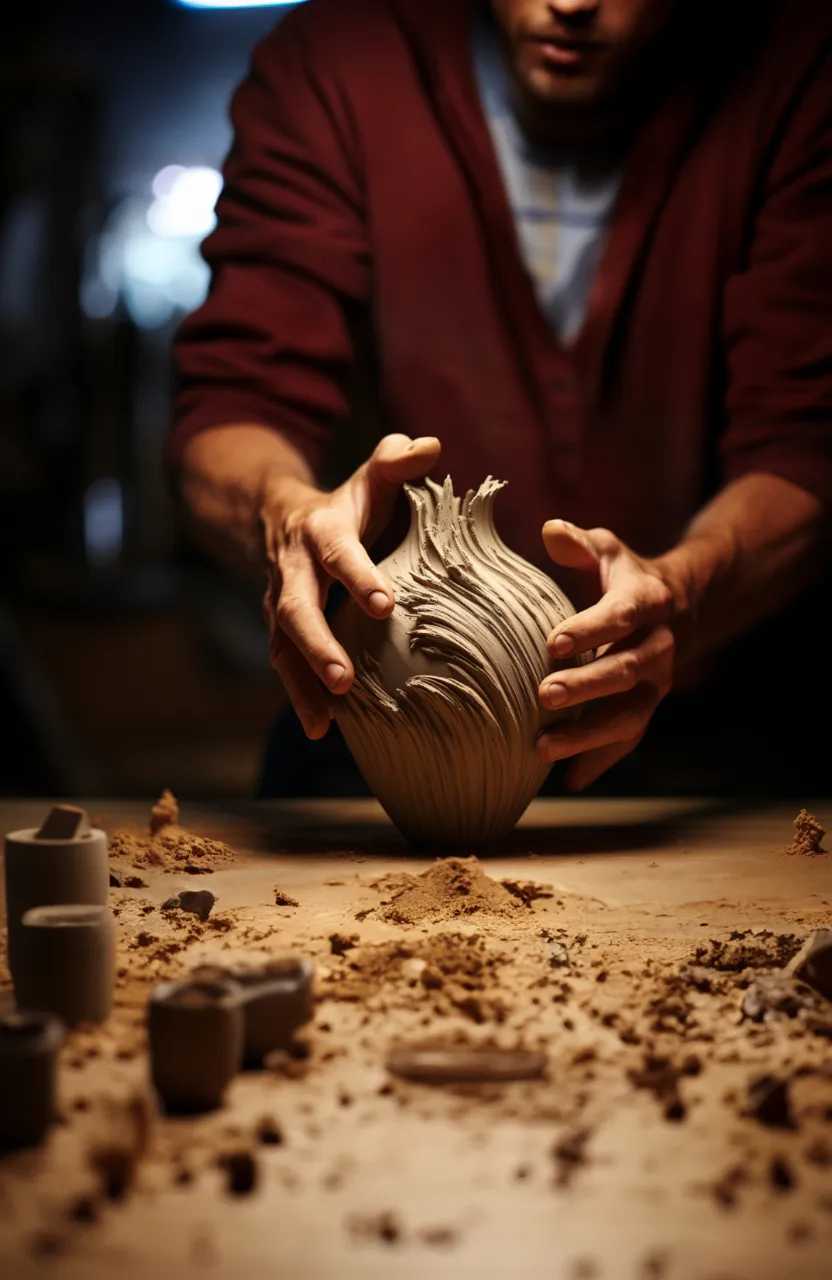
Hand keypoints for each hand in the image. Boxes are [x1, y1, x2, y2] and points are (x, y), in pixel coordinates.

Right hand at [263, 433, 440, 738]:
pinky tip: (321, 728)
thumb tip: (430, 446)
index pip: (339, 553)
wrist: (279, 520)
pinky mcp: (280, 632)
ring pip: (283, 646)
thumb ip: (397, 461)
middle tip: (345, 678)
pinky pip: (285, 667)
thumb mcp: (369, 477)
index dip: (359, 577)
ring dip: (303, 683)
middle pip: (298, 610)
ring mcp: (281, 604)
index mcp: (321, 531)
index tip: (386, 605)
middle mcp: (294, 570)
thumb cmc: (347, 504)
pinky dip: (300, 699)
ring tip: (326, 717)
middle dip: (319, 646)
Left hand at [536, 521, 675, 791]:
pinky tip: (569, 780)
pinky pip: (628, 740)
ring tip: (542, 748)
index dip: (589, 630)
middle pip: (625, 671)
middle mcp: (658, 647)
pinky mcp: (646, 709)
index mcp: (647, 602)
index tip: (552, 643)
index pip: (620, 616)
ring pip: (628, 715)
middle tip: (544, 696)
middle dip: (586, 687)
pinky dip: (599, 761)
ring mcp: (655, 684)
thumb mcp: (607, 551)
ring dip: (586, 735)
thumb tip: (551, 529)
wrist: (675, 609)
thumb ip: (579, 543)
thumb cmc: (623, 577)